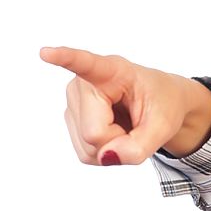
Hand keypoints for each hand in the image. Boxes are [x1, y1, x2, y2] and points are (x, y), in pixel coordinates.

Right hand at [39, 46, 192, 165]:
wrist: (161, 104)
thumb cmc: (163, 104)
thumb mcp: (165, 126)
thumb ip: (141, 145)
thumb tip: (106, 157)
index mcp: (112, 70)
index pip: (85, 64)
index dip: (65, 59)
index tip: (46, 53)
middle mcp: (84, 84)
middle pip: (94, 133)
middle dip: (119, 140)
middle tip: (136, 125)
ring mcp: (73, 103)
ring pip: (89, 147)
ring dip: (113, 147)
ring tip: (127, 125)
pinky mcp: (71, 120)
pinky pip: (86, 153)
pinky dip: (106, 152)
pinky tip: (116, 132)